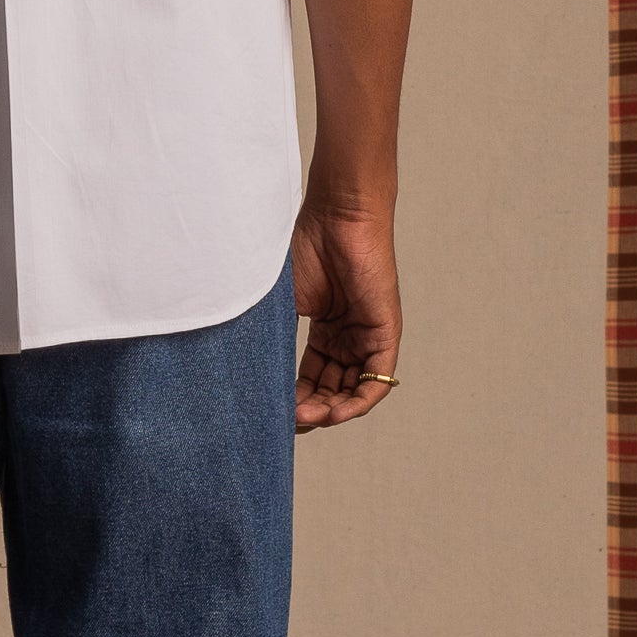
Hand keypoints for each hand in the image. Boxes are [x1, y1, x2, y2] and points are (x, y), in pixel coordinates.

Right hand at [291, 199, 399, 432]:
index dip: (293, 399)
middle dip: (309, 410)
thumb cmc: (306, 247)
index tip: (272, 413)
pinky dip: (357, 403)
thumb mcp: (282, 304)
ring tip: (304, 417)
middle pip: (331, 390)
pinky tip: (334, 413)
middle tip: (287, 420)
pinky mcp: (386, 334)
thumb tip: (251, 378)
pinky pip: (376, 381)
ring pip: (353, 391)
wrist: (336, 216)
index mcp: (325, 330)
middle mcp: (348, 337)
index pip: (311, 378)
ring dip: (330, 411)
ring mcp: (368, 336)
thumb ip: (273, 340)